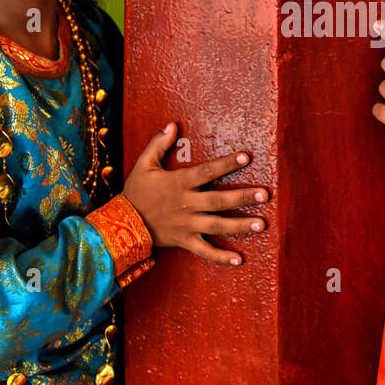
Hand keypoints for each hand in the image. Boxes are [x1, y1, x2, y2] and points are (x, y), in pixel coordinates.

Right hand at [121, 123, 267, 265]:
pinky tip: (239, 260)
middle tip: (264, 194)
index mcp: (179, 183)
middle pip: (218, 201)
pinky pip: (204, 251)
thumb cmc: (135, 191)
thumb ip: (158, 144)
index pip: (206, 171)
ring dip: (240, 226)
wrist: (120, 224)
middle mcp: (186, 204)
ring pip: (217, 226)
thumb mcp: (143, 164)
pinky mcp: (184, 241)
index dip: (226, 164)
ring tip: (262, 224)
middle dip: (242, 197)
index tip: (246, 158)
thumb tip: (172, 125)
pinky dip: (221, 257)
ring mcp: (186, 225)